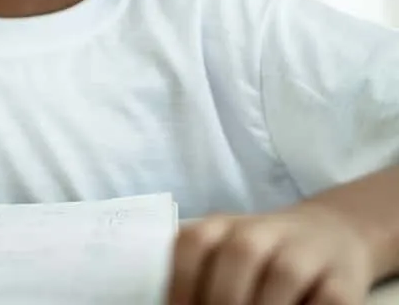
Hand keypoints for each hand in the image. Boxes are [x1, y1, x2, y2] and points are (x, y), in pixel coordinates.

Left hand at [167, 203, 373, 304]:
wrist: (329, 235)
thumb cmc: (261, 260)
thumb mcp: (222, 258)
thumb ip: (201, 284)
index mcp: (222, 226)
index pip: (194, 243)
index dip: (182, 284)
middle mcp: (262, 231)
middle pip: (239, 255)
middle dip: (223, 301)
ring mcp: (305, 251)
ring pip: (283, 275)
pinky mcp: (342, 279)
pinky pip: (328, 299)